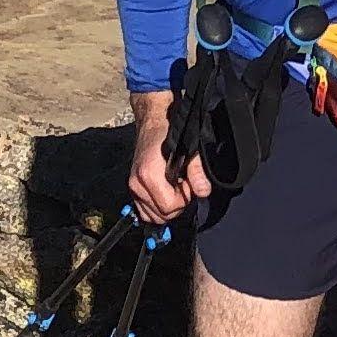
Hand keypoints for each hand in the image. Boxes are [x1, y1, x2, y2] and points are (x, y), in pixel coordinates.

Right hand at [127, 90, 209, 223]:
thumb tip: (203, 192)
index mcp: (149, 174)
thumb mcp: (189, 148)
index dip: (184, 198)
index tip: (188, 184)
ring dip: (167, 207)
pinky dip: (157, 207)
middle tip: (183, 185)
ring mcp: (133, 187)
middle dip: (177, 204)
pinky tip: (166, 192)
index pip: (169, 206)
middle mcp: (137, 184)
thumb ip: (197, 171)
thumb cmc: (169, 131)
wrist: (153, 121)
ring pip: (152, 216)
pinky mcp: (133, 189)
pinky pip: (144, 211)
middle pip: (161, 215)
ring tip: (175, 188)